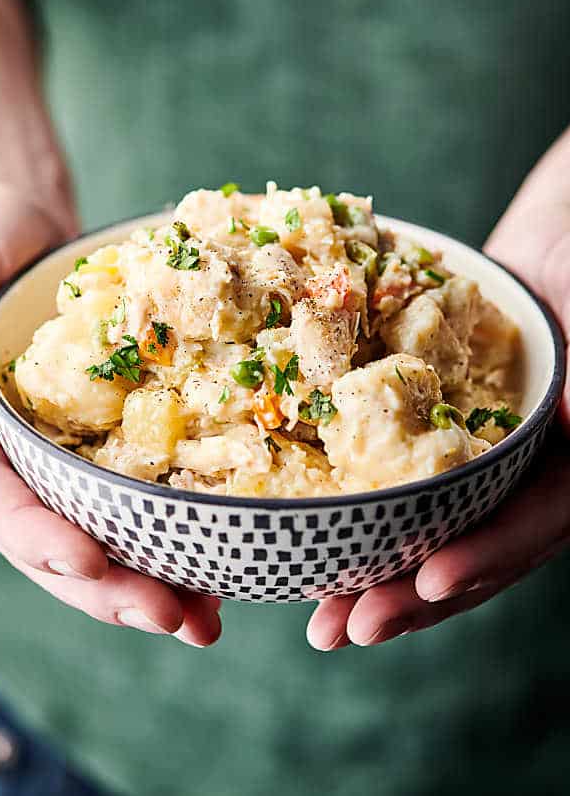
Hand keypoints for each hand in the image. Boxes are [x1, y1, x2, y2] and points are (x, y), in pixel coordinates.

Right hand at [0, 0, 220, 645]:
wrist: (24, 226)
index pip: (0, 507)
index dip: (43, 541)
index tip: (94, 562)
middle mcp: (24, 462)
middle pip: (63, 542)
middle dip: (116, 587)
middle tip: (176, 618)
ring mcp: (75, 453)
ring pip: (113, 531)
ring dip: (158, 576)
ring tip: (206, 618)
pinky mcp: (122, 434)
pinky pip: (153, 485)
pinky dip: (185, 521)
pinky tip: (227, 551)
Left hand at [307, 126, 569, 649]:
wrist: (556, 232)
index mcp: (568, 461)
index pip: (532, 524)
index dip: (485, 557)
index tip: (428, 581)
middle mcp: (523, 469)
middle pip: (470, 545)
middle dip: (409, 592)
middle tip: (343, 628)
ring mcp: (477, 453)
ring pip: (428, 525)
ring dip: (376, 567)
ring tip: (320, 610)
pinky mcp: (436, 428)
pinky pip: (400, 476)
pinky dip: (362, 505)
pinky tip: (315, 528)